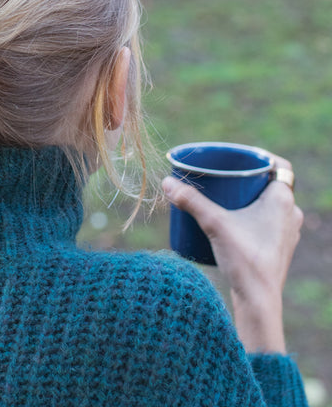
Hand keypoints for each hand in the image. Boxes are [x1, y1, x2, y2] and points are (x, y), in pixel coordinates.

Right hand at [162, 153, 303, 352]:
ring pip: (270, 204)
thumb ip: (191, 201)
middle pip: (270, 184)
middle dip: (248, 178)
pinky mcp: (279, 247)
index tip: (240, 158)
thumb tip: (167, 182)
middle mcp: (291, 214)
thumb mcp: (214, 224)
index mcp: (283, 201)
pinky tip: (234, 221)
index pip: (281, 166)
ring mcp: (287, 232)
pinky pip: (269, 221)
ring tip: (225, 198)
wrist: (259, 300)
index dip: (262, 158)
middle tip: (225, 176)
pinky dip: (254, 215)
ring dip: (250, 197)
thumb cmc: (245, 260)